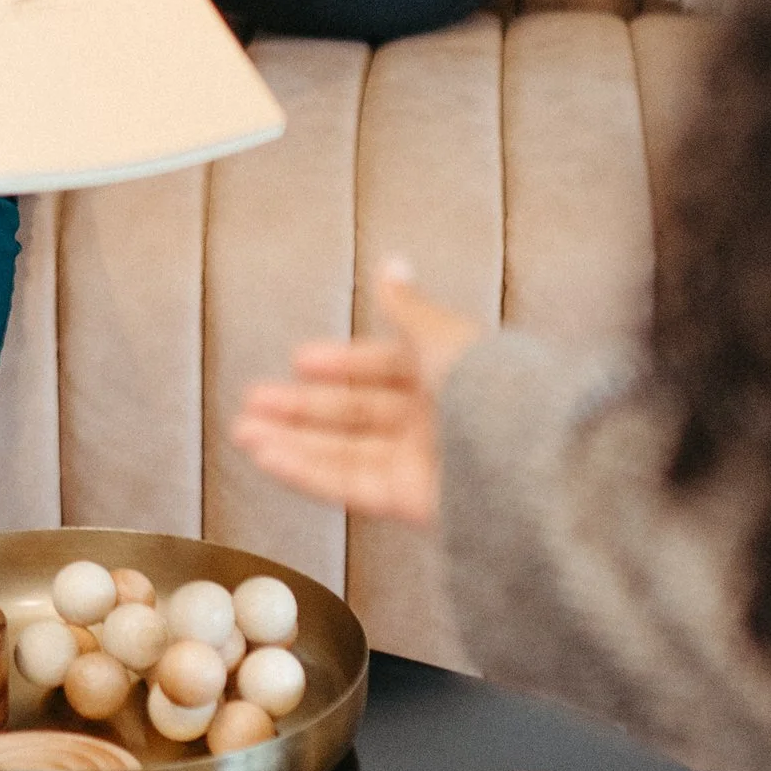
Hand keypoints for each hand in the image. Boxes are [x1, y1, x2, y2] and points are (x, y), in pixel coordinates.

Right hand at [229, 260, 483, 528]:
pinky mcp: (412, 504)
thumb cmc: (493, 384)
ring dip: (292, 443)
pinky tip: (269, 458)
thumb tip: (390, 266)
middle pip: (356, 415)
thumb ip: (407, 307)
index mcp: (448, 374)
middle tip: (253, 403)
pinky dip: (307, 472)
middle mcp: (435, 421)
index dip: (342, 364)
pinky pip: (351, 486)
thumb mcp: (441, 334)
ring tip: (244, 433)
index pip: (384, 368)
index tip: (299, 360)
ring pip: (344, 453)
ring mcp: (423, 464)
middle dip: (302, 408)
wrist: (526, 450)